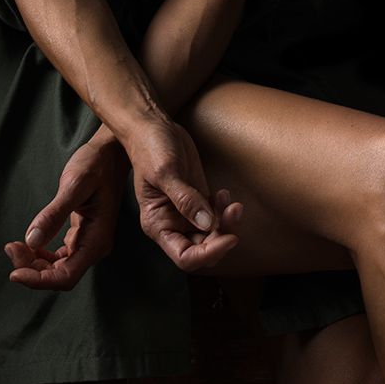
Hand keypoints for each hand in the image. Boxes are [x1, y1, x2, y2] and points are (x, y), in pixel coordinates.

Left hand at [3, 130, 127, 291]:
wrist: (111, 153)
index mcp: (97, 240)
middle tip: (10, 247)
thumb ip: (54, 214)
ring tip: (14, 246)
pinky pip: (59, 257)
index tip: (14, 273)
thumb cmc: (96, 165)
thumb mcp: (74, 185)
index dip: (39, 280)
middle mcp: (94, 247)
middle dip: (32, 270)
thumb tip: (32, 241)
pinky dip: (40, 256)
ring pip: (58, 269)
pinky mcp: (81, 236)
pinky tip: (27, 244)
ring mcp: (88, 243)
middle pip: (60, 276)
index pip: (66, 276)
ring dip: (34, 264)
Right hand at [124, 114, 244, 271]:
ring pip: (214, 235)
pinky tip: (223, 194)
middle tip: (234, 211)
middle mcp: (172, 225)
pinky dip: (225, 211)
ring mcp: (187, 214)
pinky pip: (217, 218)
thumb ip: (185, 200)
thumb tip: (206, 223)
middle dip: (222, 236)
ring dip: (227, 223)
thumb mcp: (166, 172)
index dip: (208, 254)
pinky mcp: (198, 201)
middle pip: (204, 250)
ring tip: (232, 202)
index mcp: (158, 225)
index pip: (185, 257)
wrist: (153, 127)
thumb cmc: (151, 148)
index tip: (229, 238)